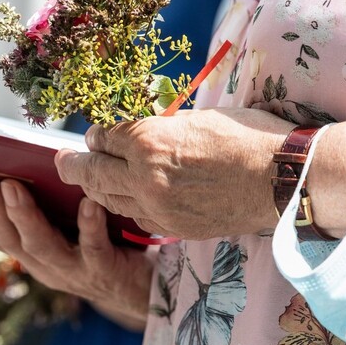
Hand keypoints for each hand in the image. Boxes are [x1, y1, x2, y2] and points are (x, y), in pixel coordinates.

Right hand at [0, 177, 153, 325]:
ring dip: (23, 215)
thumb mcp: (62, 222)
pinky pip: (92, 245)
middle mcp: (41, 262)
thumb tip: (21, 153)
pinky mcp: (102, 268)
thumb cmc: (99, 243)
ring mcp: (69, 269)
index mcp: (26, 249)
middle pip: (6, 237)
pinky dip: (88, 223)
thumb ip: (43, 198)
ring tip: (13, 187)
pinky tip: (86, 201)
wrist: (141, 288)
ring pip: (39, 245)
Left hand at [55, 108, 294, 239]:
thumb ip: (162, 125)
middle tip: (61, 161)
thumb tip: (142, 125)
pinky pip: (137, 220)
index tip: (95, 133)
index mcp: (149, 140)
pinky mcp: (174, 228)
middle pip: (94, 171)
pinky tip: (125, 202)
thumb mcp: (199, 116)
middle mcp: (145, 176)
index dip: (97, 133)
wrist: (284, 180)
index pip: (105, 136)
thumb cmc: (249, 137)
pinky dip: (126, 208)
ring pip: (110, 200)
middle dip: (73, 164)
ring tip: (85, 182)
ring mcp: (158, 207)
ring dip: (95, 189)